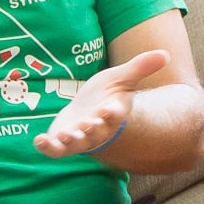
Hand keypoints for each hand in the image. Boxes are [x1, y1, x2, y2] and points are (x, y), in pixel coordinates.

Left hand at [33, 49, 169, 158]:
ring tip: (64, 135)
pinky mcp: (61, 142)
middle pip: (95, 132)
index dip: (112, 113)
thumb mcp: (121, 78)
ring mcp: (78, 138)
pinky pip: (55, 150)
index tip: (110, 109)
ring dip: (70, 141)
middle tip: (87, 124)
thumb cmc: (106, 95)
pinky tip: (39, 140)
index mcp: (111, 113)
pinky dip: (47, 147)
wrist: (87, 110)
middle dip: (91, 129)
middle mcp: (96, 129)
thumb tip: (165, 53)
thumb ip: (140, 67)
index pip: (114, 114)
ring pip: (76, 144)